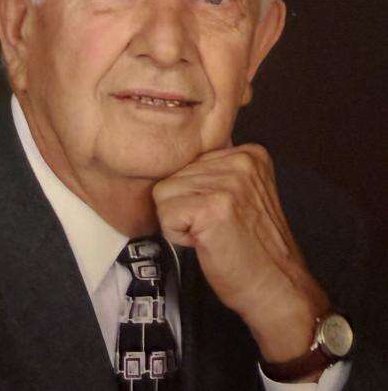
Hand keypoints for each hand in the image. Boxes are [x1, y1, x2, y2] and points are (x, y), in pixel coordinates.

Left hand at [153, 144, 330, 364]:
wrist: (278, 289)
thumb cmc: (255, 250)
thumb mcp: (243, 193)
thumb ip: (216, 172)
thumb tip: (174, 163)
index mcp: (250, 154)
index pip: (190, 161)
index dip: (196, 194)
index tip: (222, 214)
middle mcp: (241, 162)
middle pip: (174, 174)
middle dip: (186, 205)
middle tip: (216, 228)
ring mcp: (228, 183)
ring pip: (164, 192)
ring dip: (180, 220)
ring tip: (212, 234)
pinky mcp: (212, 207)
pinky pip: (165, 213)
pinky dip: (177, 235)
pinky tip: (205, 242)